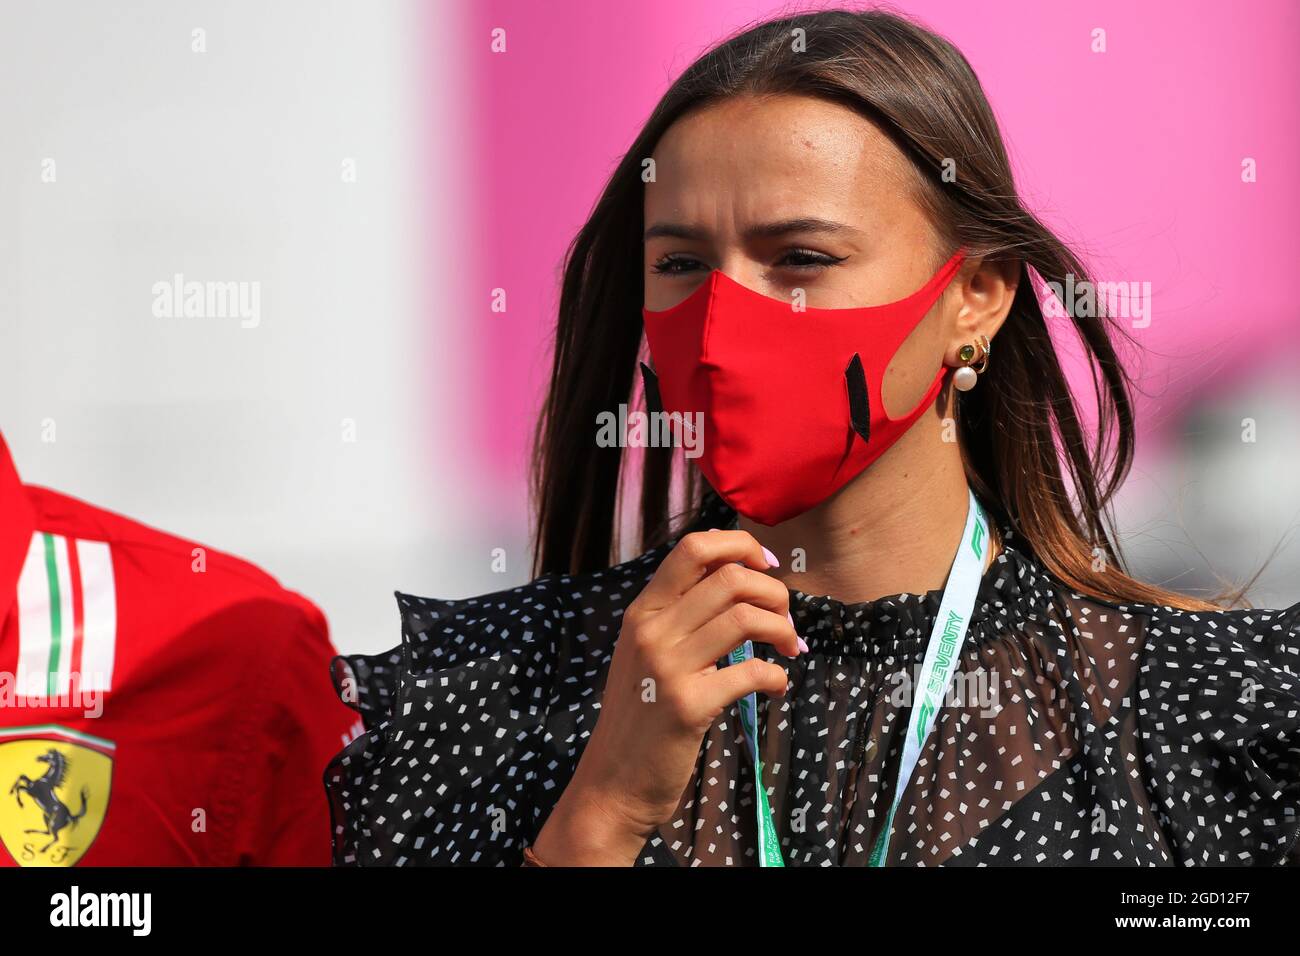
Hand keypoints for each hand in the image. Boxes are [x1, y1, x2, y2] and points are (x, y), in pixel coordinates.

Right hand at [532, 530, 799, 864]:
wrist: (612, 785)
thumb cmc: (640, 718)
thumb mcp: (647, 655)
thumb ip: (680, 618)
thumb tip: (738, 582)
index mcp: (643, 612)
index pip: (694, 548)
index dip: (741, 546)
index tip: (767, 567)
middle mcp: (651, 631)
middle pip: (730, 578)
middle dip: (775, 593)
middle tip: (786, 621)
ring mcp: (667, 667)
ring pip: (745, 617)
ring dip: (782, 629)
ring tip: (790, 649)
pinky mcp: (688, 706)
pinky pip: (752, 672)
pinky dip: (778, 676)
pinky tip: (777, 687)